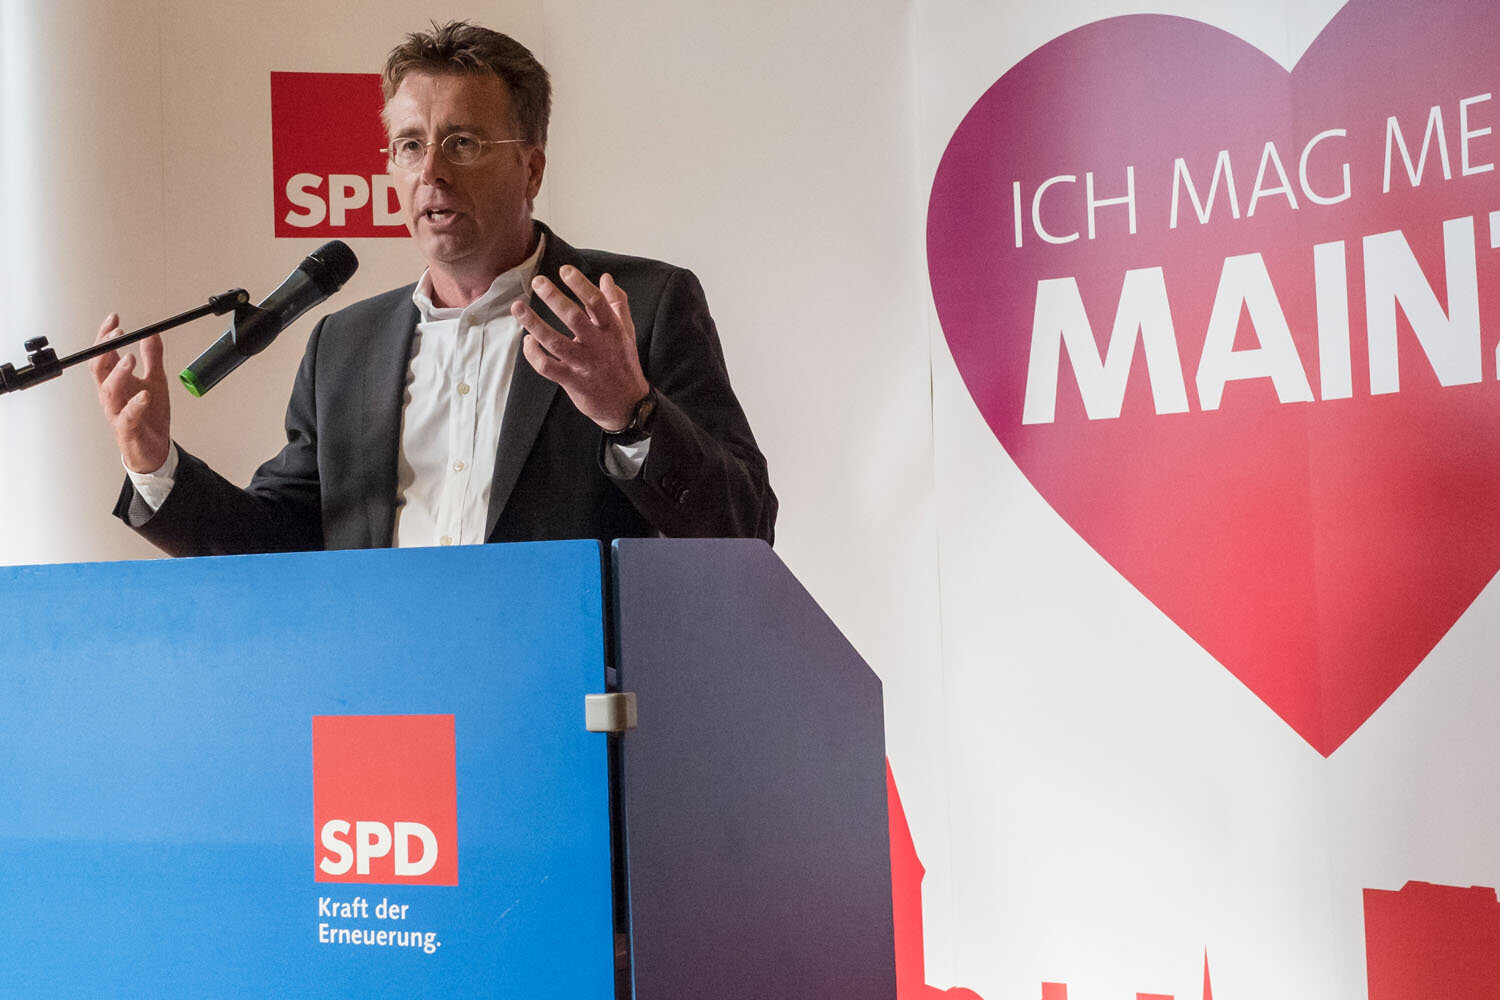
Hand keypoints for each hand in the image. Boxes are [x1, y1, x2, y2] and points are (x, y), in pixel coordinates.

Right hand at [89, 313, 171, 473]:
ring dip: (118, 372)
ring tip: (131, 358)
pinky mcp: (128, 429)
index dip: (105, 336)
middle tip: (117, 333)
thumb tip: (151, 334)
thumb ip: (153, 357)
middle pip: (99, 368)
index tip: (114, 319)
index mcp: (115, 382)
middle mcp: (111, 395)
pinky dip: (136, 404)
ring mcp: (117, 412)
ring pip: (109, 390)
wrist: (155, 449)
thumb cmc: (150, 416)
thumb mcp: (156, 380)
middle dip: (105, 349)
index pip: (103, 354)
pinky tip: (145, 394)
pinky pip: (128, 416)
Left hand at [513, 267, 649, 429]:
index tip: (564, 270)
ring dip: (534, 323)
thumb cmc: (624, 363)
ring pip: (554, 341)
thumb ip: (617, 303)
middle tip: (537, 282)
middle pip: (573, 318)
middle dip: (553, 298)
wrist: (627, 404)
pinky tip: (527, 341)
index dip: (580, 284)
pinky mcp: (571, 381)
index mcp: (611, 330)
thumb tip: (606, 278)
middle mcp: (597, 345)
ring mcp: (582, 364)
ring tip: (518, 307)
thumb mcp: (626, 331)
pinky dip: (533, 354)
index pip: (596, 302)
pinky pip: (547, 366)